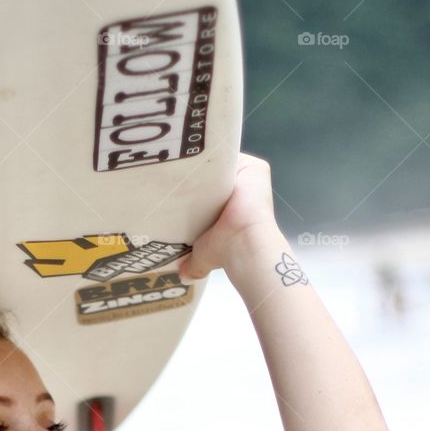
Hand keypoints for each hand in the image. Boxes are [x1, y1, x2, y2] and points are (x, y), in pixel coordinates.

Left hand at [179, 152, 280, 281]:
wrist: (244, 245)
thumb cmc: (226, 249)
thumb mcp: (205, 253)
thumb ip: (194, 260)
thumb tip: (183, 276)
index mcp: (238, 204)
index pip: (211, 185)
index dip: (196, 184)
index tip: (177, 186)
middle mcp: (246, 187)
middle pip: (216, 172)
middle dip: (198, 173)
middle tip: (173, 176)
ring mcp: (252, 175)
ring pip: (222, 162)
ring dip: (204, 164)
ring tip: (179, 166)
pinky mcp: (256, 167)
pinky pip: (231, 154)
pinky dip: (215, 154)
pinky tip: (194, 154)